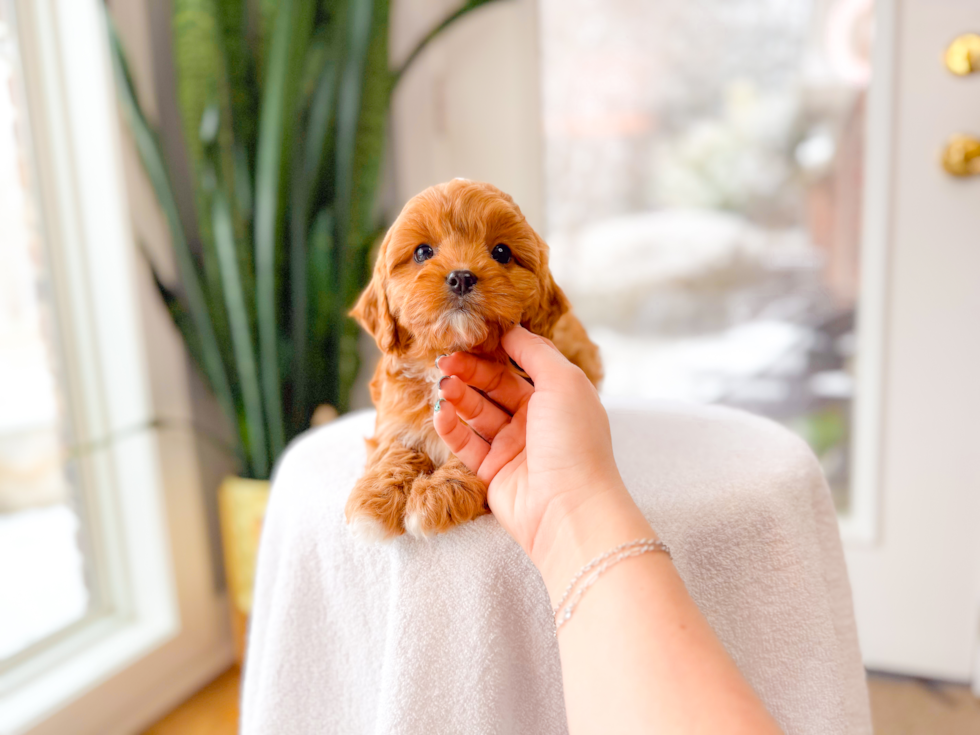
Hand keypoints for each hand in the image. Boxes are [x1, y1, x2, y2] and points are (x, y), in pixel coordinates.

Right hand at [433, 326, 642, 577]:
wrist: (570, 508)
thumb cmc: (574, 440)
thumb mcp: (563, 381)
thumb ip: (534, 350)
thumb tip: (510, 327)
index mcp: (557, 396)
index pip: (518, 364)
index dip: (493, 350)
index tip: (468, 337)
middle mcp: (535, 420)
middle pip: (493, 387)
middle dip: (469, 372)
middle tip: (444, 361)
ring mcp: (513, 447)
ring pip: (477, 413)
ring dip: (457, 397)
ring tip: (443, 386)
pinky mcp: (492, 472)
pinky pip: (466, 443)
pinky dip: (450, 426)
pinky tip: (441, 412)